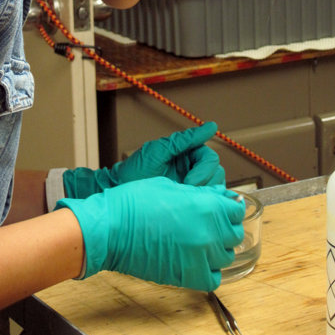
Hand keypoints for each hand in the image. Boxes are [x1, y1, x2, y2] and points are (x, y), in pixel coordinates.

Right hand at [56, 177, 244, 290]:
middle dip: (225, 226)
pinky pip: (212, 277)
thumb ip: (200, 193)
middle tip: (211, 221)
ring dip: (218, 247)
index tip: (224, 206)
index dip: (229, 206)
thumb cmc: (134, 202)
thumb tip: (218, 196)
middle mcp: (208, 232)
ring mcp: (199, 256)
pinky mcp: (188, 275)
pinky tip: (196, 259)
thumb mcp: (171, 186)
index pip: (236, 209)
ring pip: (226, 256)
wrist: (111, 228)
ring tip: (201, 240)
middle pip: (234, 233)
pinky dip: (209, 269)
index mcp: (206, 206)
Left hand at [63, 122, 224, 198]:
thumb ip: (185, 140)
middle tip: (185, 193)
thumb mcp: (159, 151)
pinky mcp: (186, 201)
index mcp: (187, 153)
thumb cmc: (134, 170)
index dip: (203, 171)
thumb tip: (211, 126)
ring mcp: (190, 185)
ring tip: (183, 200)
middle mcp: (191, 167)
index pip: (210, 158)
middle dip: (203, 184)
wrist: (118, 192)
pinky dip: (199, 205)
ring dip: (202, 196)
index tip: (188, 182)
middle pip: (216, 173)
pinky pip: (203, 202)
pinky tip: (185, 207)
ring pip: (213, 189)